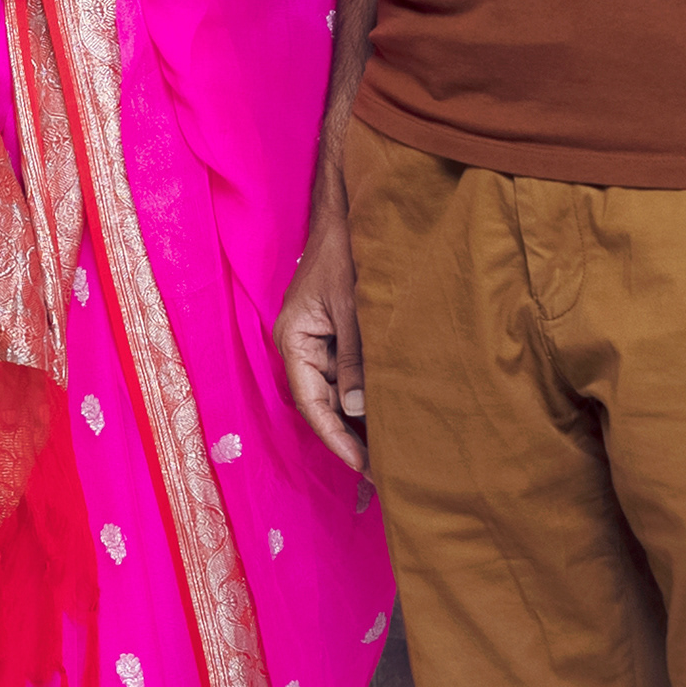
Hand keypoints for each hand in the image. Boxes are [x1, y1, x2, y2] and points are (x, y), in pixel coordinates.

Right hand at [275, 197, 367, 474]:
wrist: (347, 215)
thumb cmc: (345, 254)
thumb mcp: (352, 308)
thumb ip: (355, 358)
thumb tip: (359, 410)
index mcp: (295, 340)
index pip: (312, 402)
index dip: (336, 437)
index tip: (363, 465)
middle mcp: (301, 346)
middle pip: (322, 403)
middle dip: (349, 437)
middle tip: (382, 471)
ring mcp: (317, 341)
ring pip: (336, 392)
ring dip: (358, 419)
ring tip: (390, 452)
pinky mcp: (335, 335)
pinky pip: (346, 374)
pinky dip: (364, 395)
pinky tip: (387, 414)